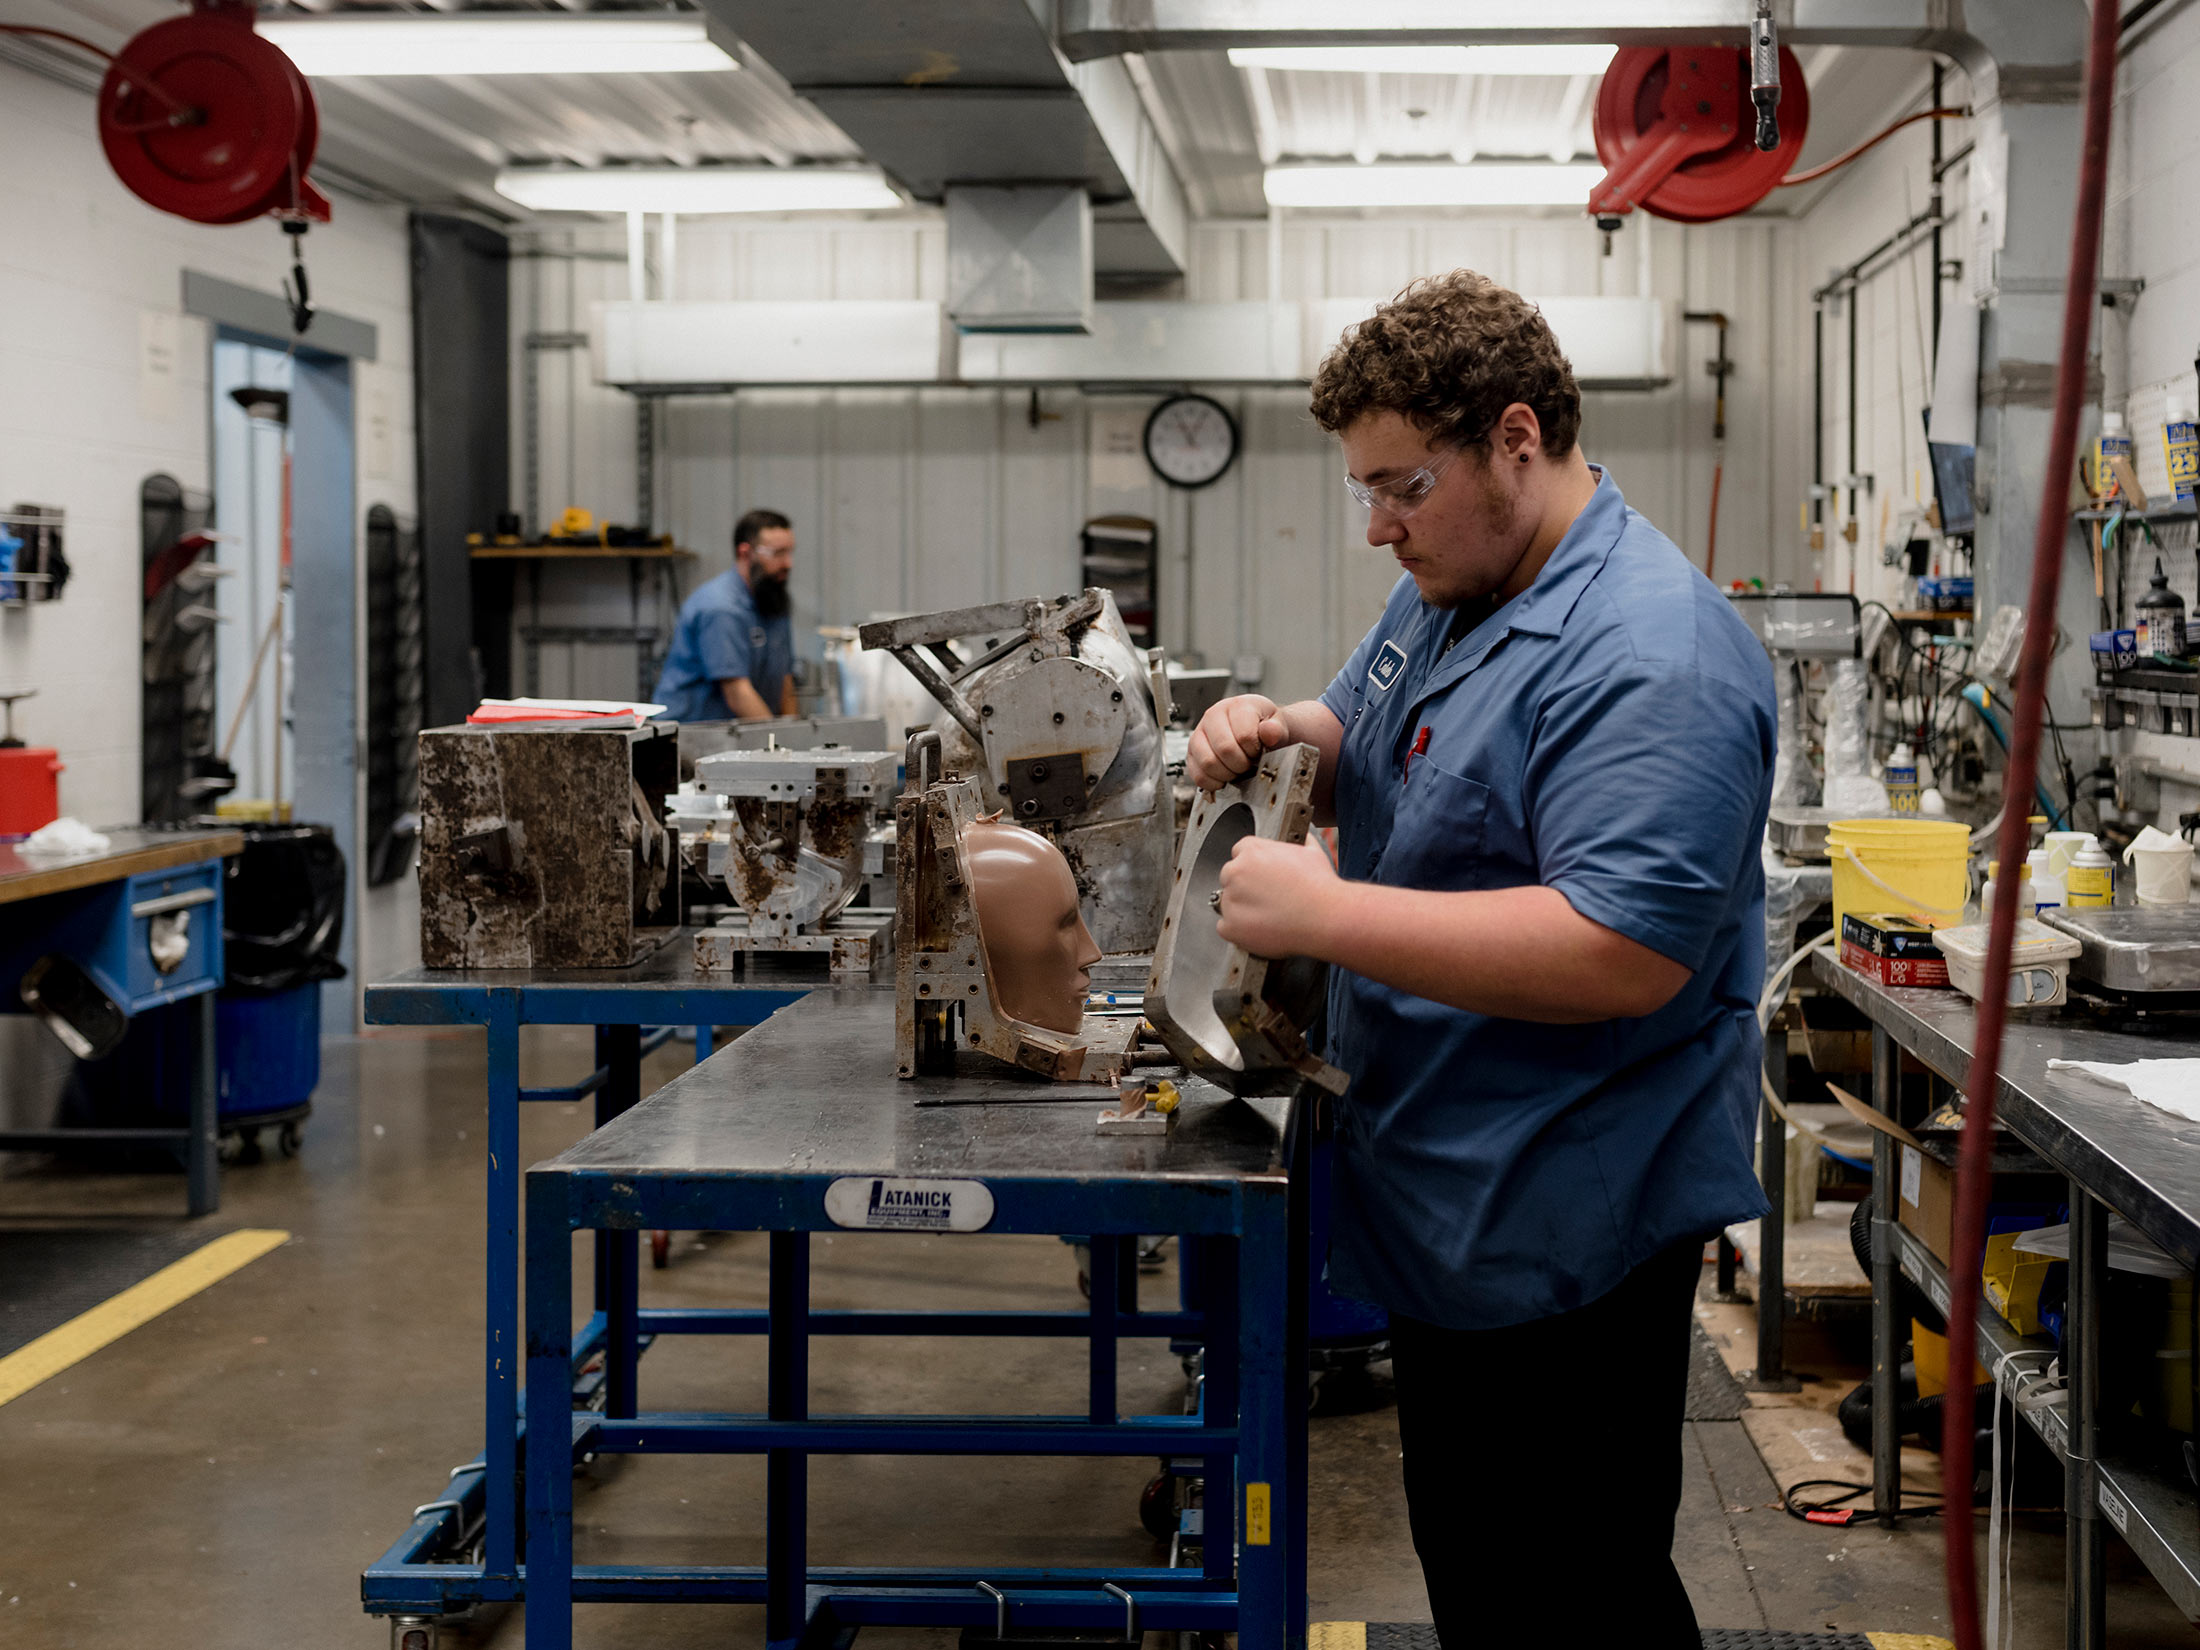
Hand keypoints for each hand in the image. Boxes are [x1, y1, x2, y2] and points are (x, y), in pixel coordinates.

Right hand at [1186, 694, 1289, 793]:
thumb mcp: (1279, 725)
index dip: (1254, 751)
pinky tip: (1225, 777)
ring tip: (1237, 769)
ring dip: (1227, 774)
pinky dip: (1214, 782)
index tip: (1258, 751)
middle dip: (1241, 764)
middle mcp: (1213, 716)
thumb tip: (1270, 732)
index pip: (1244, 736)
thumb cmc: (1265, 728)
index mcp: (1237, 706)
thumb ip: (1276, 730)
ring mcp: (1199, 734)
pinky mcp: (1192, 753)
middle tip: (1249, 763)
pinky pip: (1198, 775)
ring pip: (1208, 763)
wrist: (1257, 731)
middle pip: (1224, 749)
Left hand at [1215, 836, 1341, 958]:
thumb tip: (1299, 837)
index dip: (1252, 866)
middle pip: (1230, 877)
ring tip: (1268, 915)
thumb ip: (1297, 841)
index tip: (1261, 877)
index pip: (1239, 853)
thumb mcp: (1311, 851)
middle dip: (1244, 886)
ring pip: (1227, 903)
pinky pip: (1225, 927)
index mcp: (1251, 851)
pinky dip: (1238, 931)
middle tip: (1266, 897)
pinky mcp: (1231, 927)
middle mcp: (1236, 872)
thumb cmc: (1320, 887)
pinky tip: (1259, 929)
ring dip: (1242, 909)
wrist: (1326, 918)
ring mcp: (1231, 901)